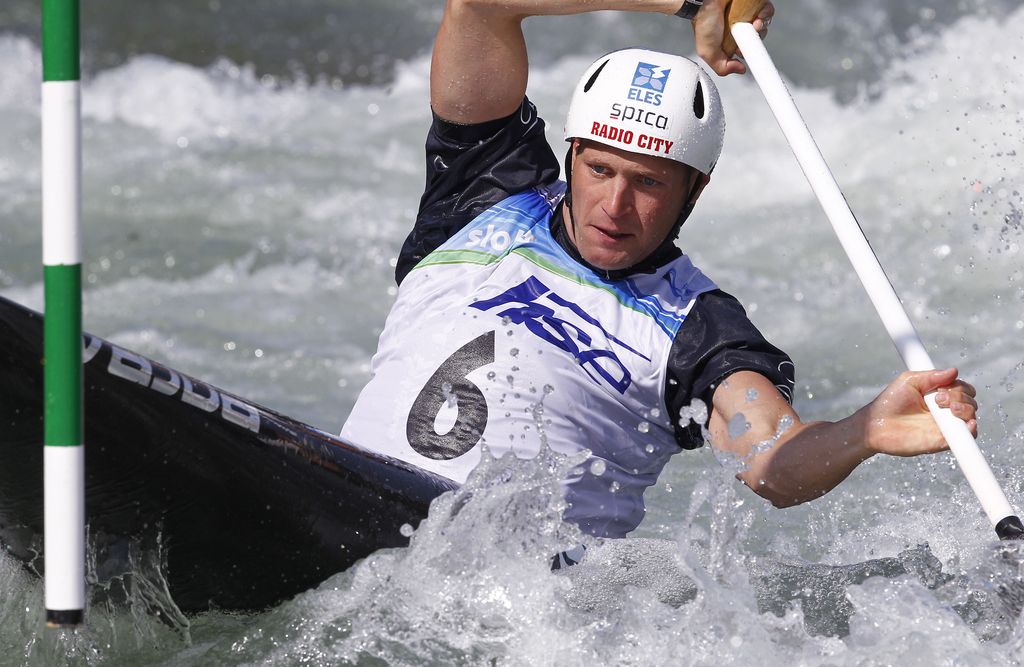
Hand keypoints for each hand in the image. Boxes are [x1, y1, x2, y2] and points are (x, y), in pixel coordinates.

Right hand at [692, 0, 773, 75]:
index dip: (751, 53)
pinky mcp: (753, 5)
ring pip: (765, 24)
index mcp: (731, 42)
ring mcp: (747, 16)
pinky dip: (764, 12)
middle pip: (758, 38)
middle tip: (747, 34)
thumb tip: (740, 70)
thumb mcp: (707, 52)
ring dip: (761, 25)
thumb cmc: (703, 20)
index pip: (748, 52)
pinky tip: (755, 13)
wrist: (705, 1)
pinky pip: (767, 11)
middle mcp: (740, 29)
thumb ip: (721, 66)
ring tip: (752, 22)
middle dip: (756, 38)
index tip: (747, 51)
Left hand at [860, 368, 977, 456]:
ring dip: (966, 410)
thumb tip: (954, 370)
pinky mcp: (942, 441)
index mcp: (939, 395)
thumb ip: (931, 376)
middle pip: (969, 402)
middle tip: (938, 399)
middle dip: (960, 396)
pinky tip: (968, 425)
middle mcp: (945, 411)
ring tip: (949, 408)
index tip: (941, 388)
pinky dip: (971, 431)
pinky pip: (965, 439)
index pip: (963, 389)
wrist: (876, 424)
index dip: (959, 387)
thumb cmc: (890, 402)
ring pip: (971, 418)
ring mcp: (945, 426)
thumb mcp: (909, 381)